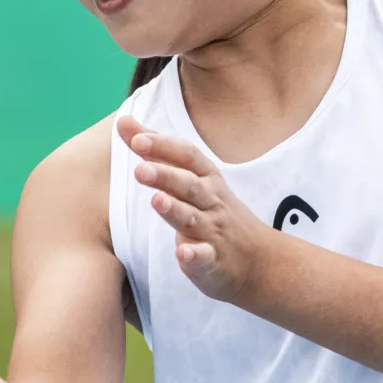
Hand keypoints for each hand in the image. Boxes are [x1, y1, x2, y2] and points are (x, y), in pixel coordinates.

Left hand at [118, 115, 277, 304]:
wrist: (259, 260)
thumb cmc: (215, 211)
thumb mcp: (191, 177)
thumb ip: (156, 151)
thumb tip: (124, 121)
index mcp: (205, 179)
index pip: (187, 156)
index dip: (164, 146)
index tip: (137, 138)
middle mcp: (211, 201)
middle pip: (189, 185)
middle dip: (165, 176)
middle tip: (139, 170)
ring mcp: (213, 231)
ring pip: (193, 218)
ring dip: (175, 209)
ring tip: (157, 201)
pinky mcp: (213, 261)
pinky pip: (205, 256)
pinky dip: (195, 254)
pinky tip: (183, 252)